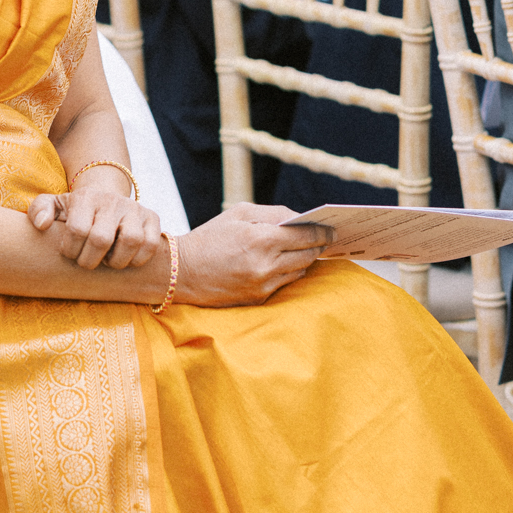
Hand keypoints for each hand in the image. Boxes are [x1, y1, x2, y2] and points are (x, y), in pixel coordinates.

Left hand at [26, 187, 162, 269]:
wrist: (104, 196)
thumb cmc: (75, 209)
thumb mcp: (54, 205)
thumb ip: (39, 210)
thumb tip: (42, 225)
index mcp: (86, 198)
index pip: (77, 229)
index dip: (70, 250)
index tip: (69, 253)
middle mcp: (112, 201)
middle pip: (101, 238)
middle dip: (90, 260)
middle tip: (86, 262)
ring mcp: (134, 209)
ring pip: (131, 241)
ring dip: (116, 261)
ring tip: (107, 260)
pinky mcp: (152, 218)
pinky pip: (151, 244)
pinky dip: (138, 259)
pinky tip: (126, 259)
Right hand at [164, 204, 328, 306]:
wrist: (181, 271)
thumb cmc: (210, 237)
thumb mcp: (238, 213)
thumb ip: (273, 213)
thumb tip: (300, 219)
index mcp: (260, 239)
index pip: (305, 235)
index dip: (322, 231)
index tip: (331, 229)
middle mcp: (265, 264)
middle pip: (308, 254)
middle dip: (318, 245)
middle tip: (325, 238)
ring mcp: (263, 285)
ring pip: (300, 271)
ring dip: (305, 259)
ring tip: (307, 249)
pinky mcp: (259, 298)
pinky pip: (285, 283)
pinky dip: (289, 272)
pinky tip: (286, 263)